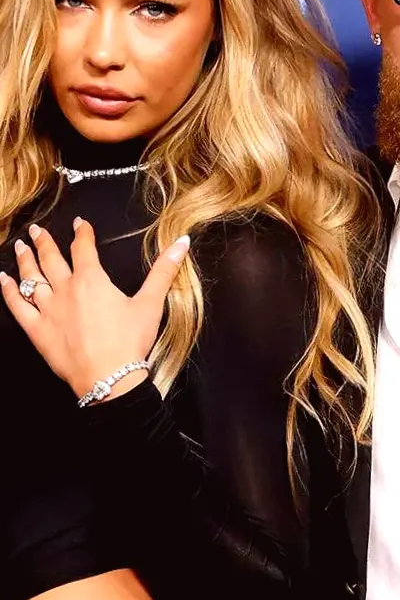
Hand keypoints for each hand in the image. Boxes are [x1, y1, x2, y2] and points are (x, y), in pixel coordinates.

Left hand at [0, 218, 189, 399]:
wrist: (108, 376)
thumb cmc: (130, 340)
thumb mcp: (152, 303)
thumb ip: (164, 270)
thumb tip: (182, 242)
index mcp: (92, 280)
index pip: (83, 248)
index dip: (82, 233)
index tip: (79, 223)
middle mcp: (65, 290)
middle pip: (51, 259)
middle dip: (44, 242)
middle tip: (36, 230)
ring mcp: (47, 309)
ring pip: (31, 278)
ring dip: (24, 260)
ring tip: (20, 246)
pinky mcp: (36, 329)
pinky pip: (16, 305)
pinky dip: (8, 290)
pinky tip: (2, 279)